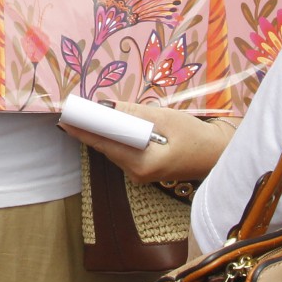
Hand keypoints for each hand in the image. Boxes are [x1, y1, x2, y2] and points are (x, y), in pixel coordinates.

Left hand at [61, 104, 236, 185]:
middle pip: (106, 146)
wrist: (216, 155)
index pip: (105, 143)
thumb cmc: (195, 136)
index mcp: (143, 163)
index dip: (84, 129)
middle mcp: (136, 174)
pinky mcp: (141, 171)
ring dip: (105, 131)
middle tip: (75, 109)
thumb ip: (134, 114)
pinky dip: (117, 137)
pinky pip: (122, 151)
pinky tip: (114, 125)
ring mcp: (138, 176)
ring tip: (91, 112)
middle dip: (92, 127)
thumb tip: (105, 106)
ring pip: (113, 149)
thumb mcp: (165, 119)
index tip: (65, 118)